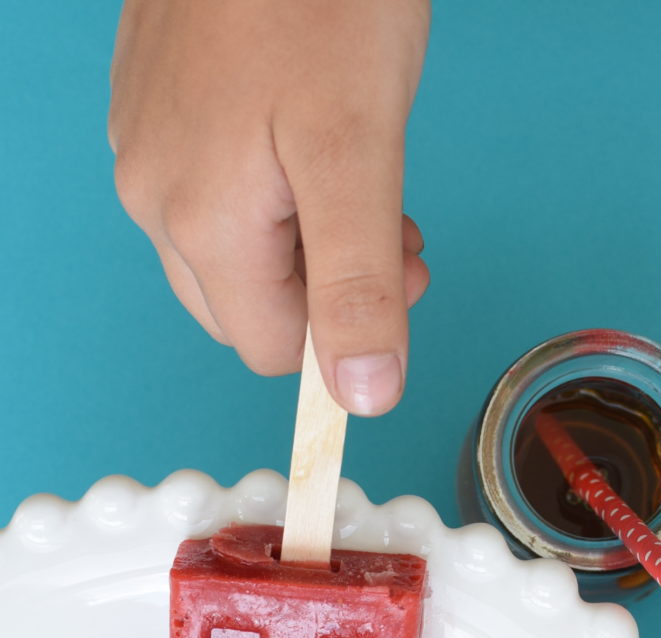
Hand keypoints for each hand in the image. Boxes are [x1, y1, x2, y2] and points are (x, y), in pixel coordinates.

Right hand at [110, 0, 430, 413]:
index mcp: (197, 222)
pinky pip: (218, 191)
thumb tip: (360, 396)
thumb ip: (358, 285)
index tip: (400, 265)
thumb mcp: (360, 155)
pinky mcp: (156, 104)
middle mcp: (152, 194)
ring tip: (357, 171)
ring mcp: (147, 144)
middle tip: (391, 222)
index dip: (346, 329)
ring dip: (307, 239)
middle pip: (248, 307)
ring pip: (235, 251)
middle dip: (328, 286)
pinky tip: (309, 132)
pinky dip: (276, 188)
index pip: (272, 349)